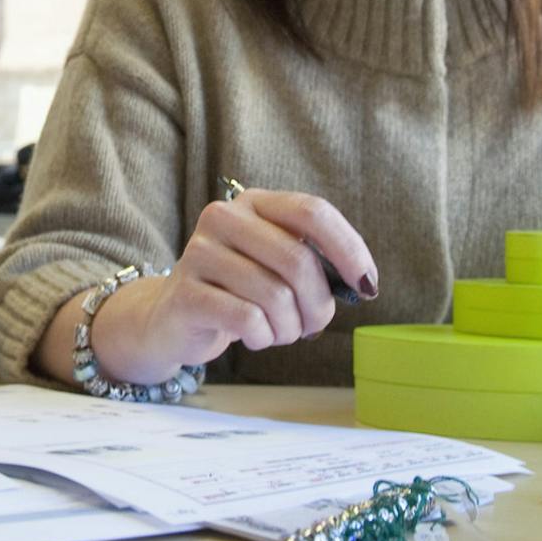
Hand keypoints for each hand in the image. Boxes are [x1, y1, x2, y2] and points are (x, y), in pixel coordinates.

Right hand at [90, 188, 375, 385]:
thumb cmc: (239, 291)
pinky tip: (254, 337)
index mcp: (254, 203)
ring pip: (275, 296)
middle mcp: (223, 217)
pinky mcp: (186, 292)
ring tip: (279, 332)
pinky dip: (263, 337)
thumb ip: (313, 261)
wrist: (174, 318)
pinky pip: (248, 319)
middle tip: (314, 325)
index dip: (349, 248)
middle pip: (298, 260)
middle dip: (318, 304)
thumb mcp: (276, 266)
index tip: (367, 286)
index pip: (312, 212)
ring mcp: (200, 252)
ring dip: (289, 328)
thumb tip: (360, 282)